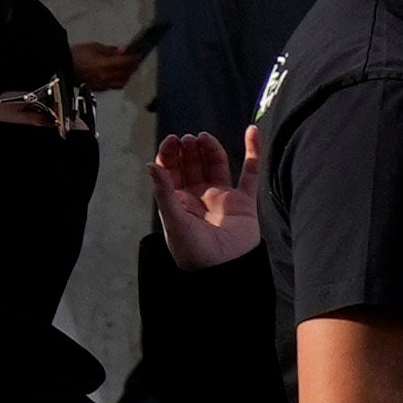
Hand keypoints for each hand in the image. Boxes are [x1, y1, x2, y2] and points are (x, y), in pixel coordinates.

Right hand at [65, 37, 143, 100]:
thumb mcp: (94, 47)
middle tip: (135, 60)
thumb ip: (112, 50)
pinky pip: (114, 86)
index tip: (139, 54)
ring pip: (122, 82)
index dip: (135, 58)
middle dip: (133, 66)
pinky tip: (117, 75)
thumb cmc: (73, 56)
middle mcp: (106, 77)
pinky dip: (118, 81)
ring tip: (127, 68)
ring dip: (127, 75)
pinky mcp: (98, 88)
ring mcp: (102, 84)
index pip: (127, 62)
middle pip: (127, 73)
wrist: (60, 66)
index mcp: (106, 65)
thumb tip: (124, 49)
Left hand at [150, 133, 262, 271]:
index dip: (170, 153)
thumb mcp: (174, 221)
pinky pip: (250, 172)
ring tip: (203, 137)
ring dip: (210, 148)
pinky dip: (253, 152)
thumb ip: (164, 192)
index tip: (173, 140)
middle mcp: (199, 195)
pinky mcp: (244, 200)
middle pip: (192, 163)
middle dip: (189, 149)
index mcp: (178, 200)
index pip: (171, 169)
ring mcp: (223, 196)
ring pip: (216, 164)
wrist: (225, 270)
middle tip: (188, 139)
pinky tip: (252, 132)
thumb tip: (150, 165)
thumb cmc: (194, 252)